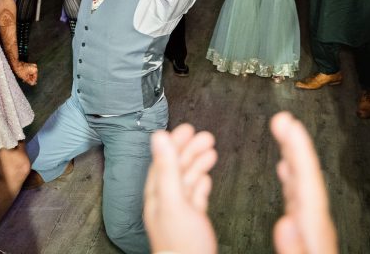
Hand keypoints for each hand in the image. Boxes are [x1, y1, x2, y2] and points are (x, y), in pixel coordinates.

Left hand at [11, 60, 37, 85]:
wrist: (16, 65)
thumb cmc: (20, 70)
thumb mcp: (25, 78)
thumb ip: (30, 82)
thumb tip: (32, 83)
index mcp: (35, 70)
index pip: (35, 78)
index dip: (32, 81)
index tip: (30, 83)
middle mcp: (34, 67)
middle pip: (33, 75)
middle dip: (30, 79)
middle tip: (26, 81)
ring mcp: (32, 65)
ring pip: (31, 73)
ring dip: (28, 76)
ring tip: (24, 79)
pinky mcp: (29, 65)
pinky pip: (29, 71)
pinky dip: (27, 73)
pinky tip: (24, 76)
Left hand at [143, 124, 217, 253]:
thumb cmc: (182, 245)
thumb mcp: (174, 200)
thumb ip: (167, 169)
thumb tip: (158, 137)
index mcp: (157, 194)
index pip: (164, 161)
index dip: (175, 143)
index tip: (187, 128)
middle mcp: (166, 201)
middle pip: (177, 169)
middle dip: (191, 150)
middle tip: (206, 136)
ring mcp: (179, 213)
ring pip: (187, 182)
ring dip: (198, 164)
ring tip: (211, 150)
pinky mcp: (192, 223)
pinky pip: (194, 198)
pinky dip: (200, 184)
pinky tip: (205, 179)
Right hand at [270, 112, 337, 253]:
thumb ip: (295, 249)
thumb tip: (284, 221)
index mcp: (315, 229)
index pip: (308, 182)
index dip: (299, 150)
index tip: (290, 122)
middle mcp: (315, 222)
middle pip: (306, 176)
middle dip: (294, 145)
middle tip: (281, 117)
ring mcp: (310, 225)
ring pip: (301, 183)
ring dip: (291, 155)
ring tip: (281, 131)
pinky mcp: (304, 231)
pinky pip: (296, 196)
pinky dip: (290, 177)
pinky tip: (284, 167)